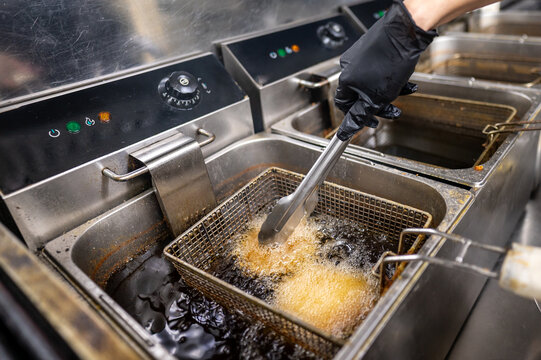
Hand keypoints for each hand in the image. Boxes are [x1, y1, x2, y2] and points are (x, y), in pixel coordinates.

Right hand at [335, 0, 436, 140]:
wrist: (406, 31)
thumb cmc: (391, 60)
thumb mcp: (376, 98)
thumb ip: (360, 115)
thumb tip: (346, 130)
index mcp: (346, 80)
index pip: (344, 105)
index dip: (357, 116)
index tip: (370, 121)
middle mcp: (350, 67)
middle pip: (361, 95)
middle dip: (379, 105)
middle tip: (392, 111)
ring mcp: (361, 57)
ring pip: (373, 83)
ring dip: (389, 92)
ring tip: (404, 92)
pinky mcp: (373, 49)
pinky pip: (380, 71)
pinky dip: (392, 79)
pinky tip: (407, 82)